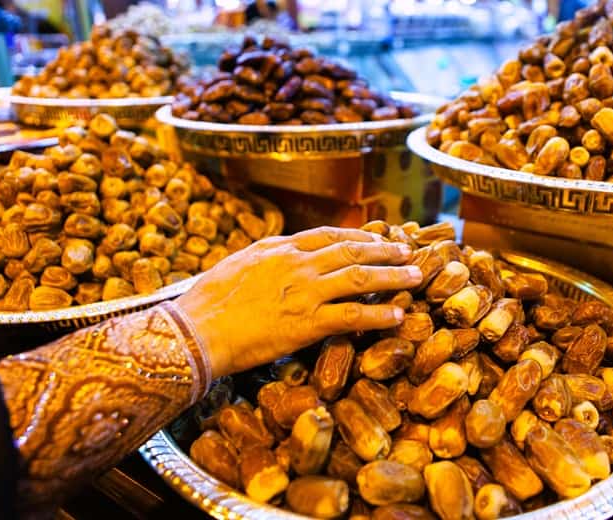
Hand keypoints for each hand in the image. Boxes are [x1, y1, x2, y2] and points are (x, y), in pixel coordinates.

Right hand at [176, 226, 422, 377]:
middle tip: (408, 252)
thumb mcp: (237, 265)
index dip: (358, 236)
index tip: (377, 236)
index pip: (328, 235)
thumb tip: (281, 256)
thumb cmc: (207, 302)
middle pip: (352, 250)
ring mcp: (305, 292)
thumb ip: (266, 258)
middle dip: (385, 250)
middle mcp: (297, 264)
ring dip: (393, 275)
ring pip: (360, 277)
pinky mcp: (307, 323)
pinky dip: (380, 314)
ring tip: (416, 277)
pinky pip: (353, 315)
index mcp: (279, 249)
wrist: (196, 330)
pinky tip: (398, 315)